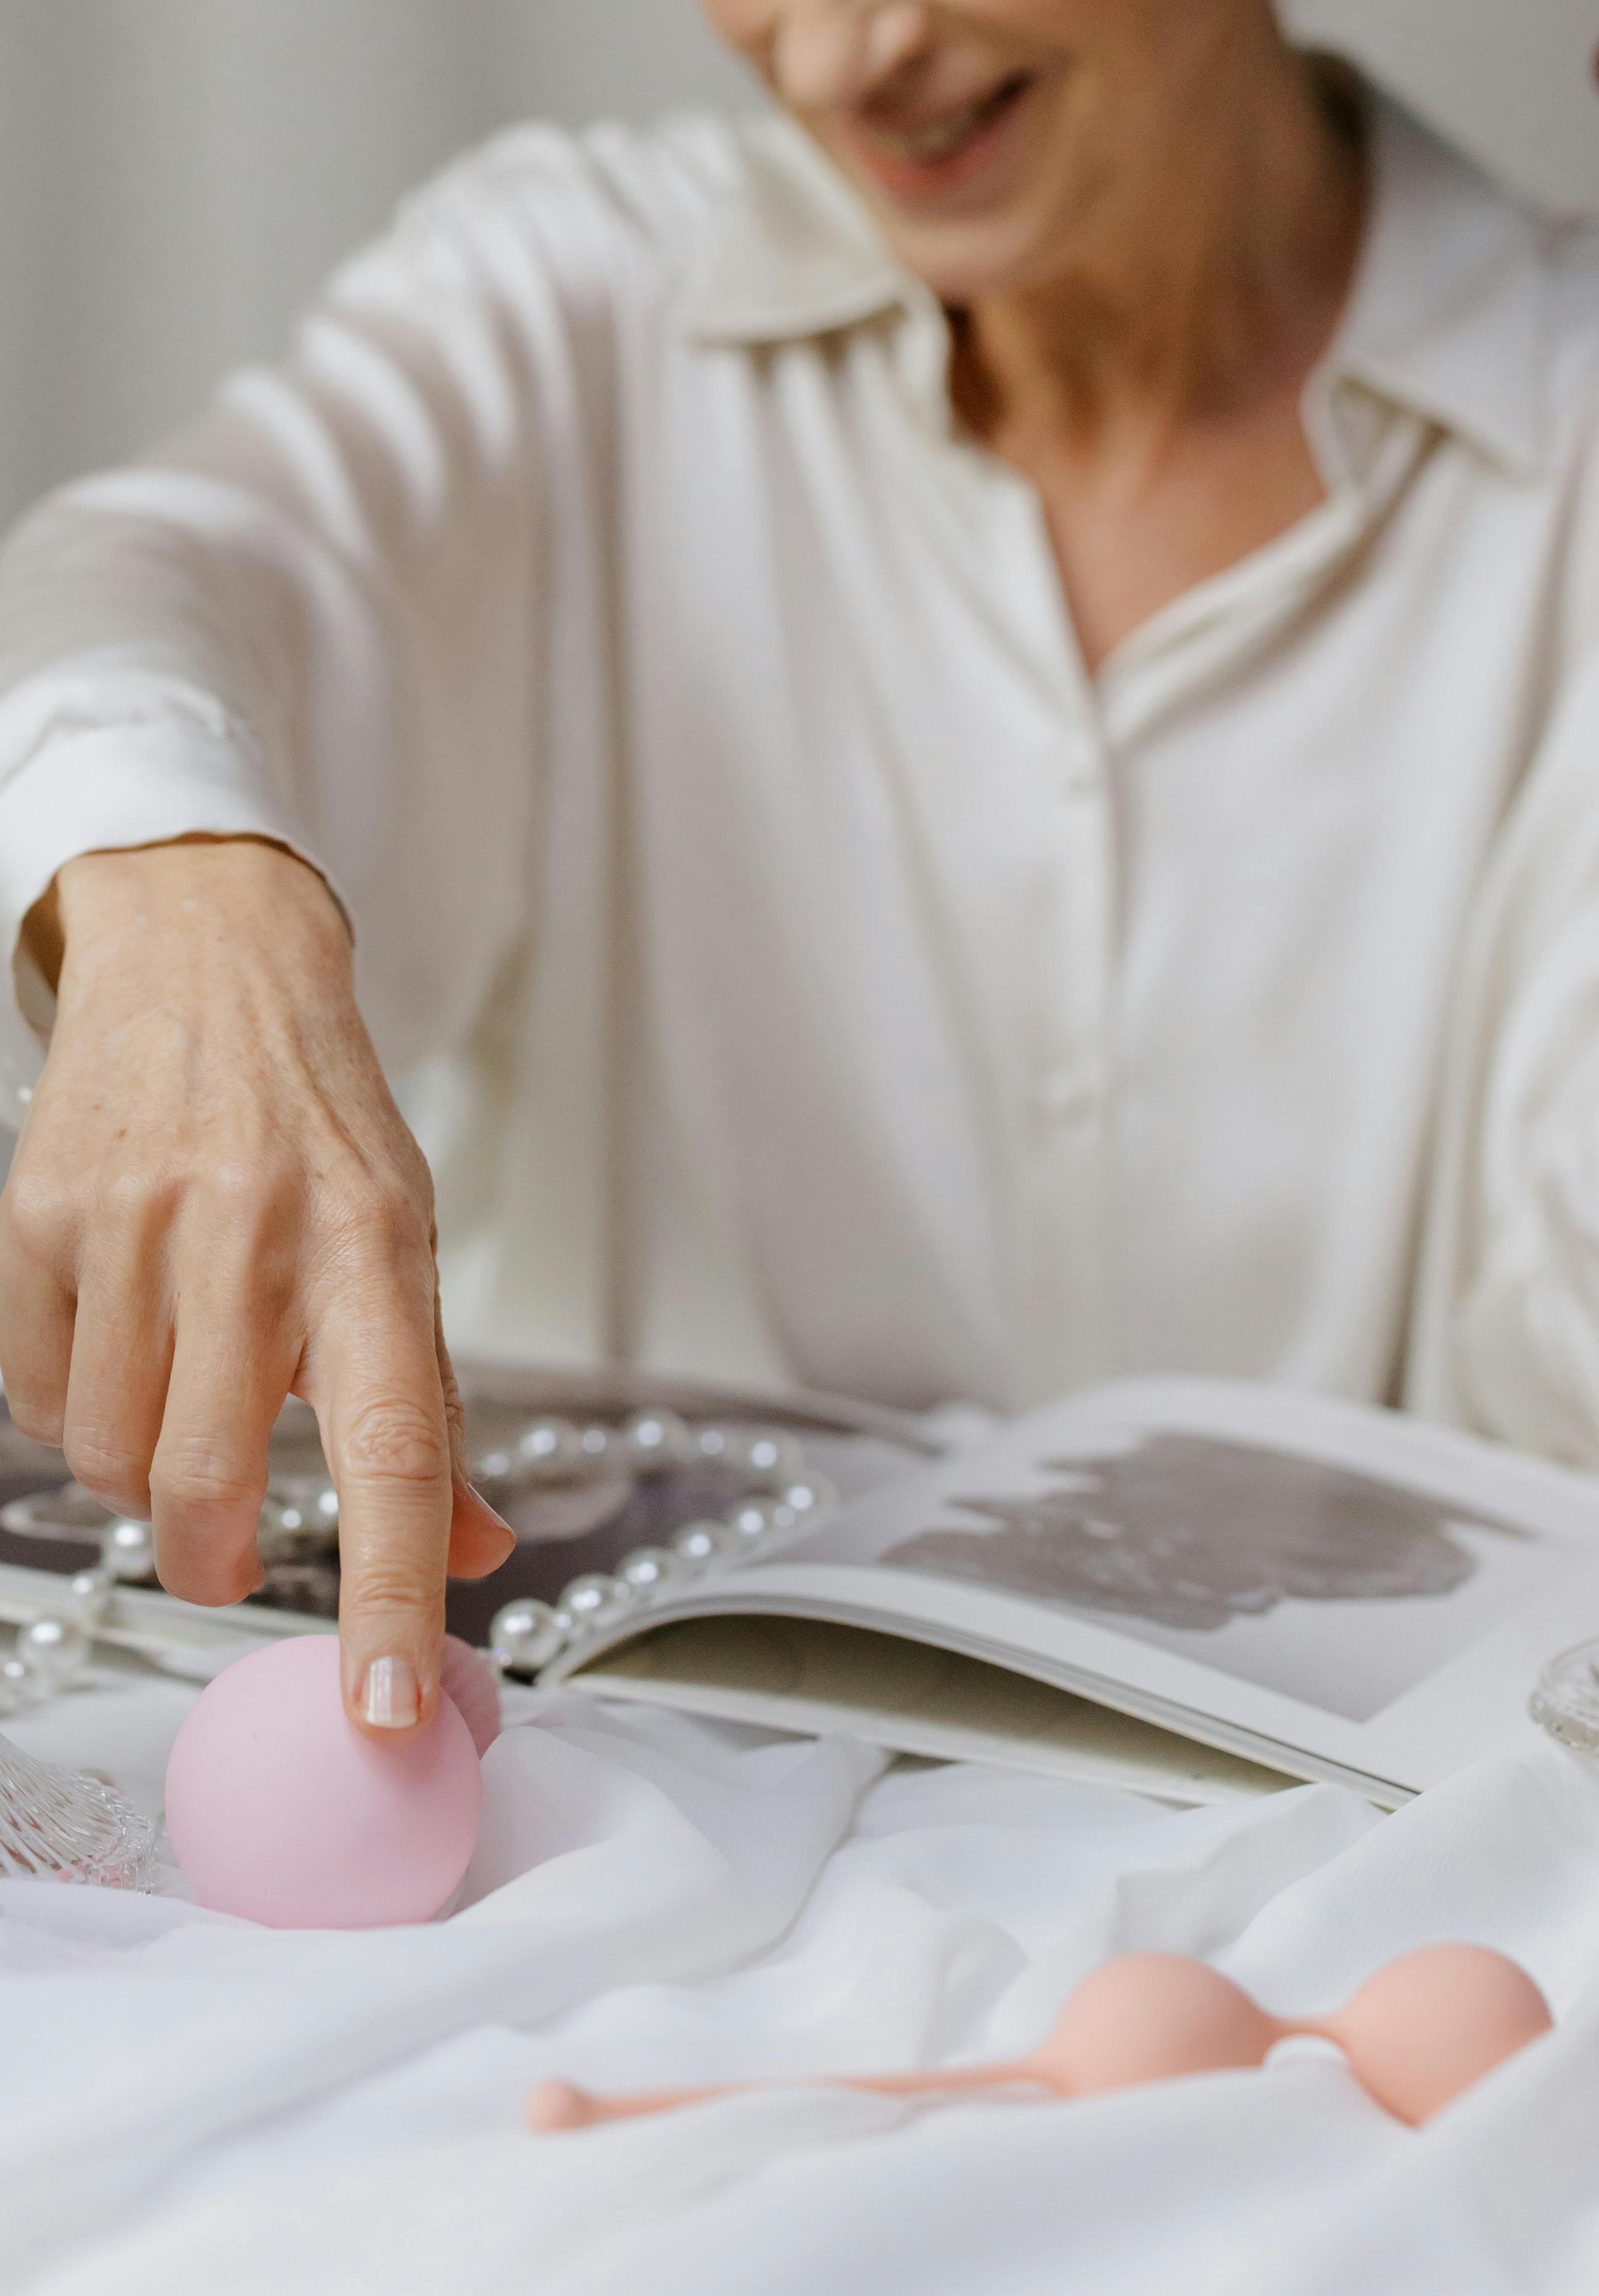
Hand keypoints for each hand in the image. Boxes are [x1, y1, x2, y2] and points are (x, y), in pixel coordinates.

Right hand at [0, 839, 514, 1729]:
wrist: (207, 963)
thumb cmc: (317, 1128)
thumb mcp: (405, 1245)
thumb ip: (432, 1408)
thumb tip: (476, 1552)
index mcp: (376, 1252)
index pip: (397, 1452)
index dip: (390, 1593)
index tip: (386, 1712)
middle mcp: (258, 1234)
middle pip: (210, 1481)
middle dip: (216, 1556)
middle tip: (230, 1555)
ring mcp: (136, 1222)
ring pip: (108, 1458)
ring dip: (142, 1471)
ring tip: (178, 1389)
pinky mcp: (37, 1217)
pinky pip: (33, 1395)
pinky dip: (73, 1404)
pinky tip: (117, 1335)